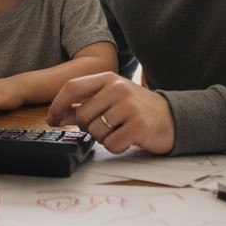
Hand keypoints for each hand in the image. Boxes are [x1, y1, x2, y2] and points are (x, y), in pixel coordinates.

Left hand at [45, 72, 174, 153]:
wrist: (173, 118)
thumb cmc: (136, 108)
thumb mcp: (110, 99)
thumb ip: (85, 104)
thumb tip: (58, 115)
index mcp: (108, 78)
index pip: (72, 87)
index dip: (57, 105)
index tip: (52, 120)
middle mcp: (118, 89)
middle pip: (82, 115)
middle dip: (87, 127)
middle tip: (103, 127)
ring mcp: (129, 107)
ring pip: (95, 132)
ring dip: (103, 138)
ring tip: (118, 131)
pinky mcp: (139, 126)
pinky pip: (111, 145)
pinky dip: (115, 147)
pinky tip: (127, 139)